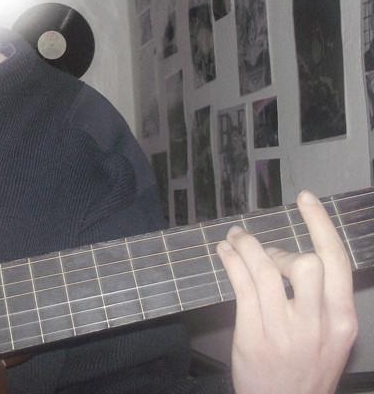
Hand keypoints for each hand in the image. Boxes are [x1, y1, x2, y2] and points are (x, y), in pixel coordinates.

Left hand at [216, 190, 357, 393]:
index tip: (305, 198)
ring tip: (234, 238)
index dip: (321, 224)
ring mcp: (284, 331)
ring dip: (245, 246)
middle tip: (264, 254)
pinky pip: (241, 284)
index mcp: (342, 321)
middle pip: (305, 263)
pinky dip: (231, 260)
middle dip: (280, 250)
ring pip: (264, 270)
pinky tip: (224, 252)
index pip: (337, 261)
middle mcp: (317, 325)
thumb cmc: (306, 369)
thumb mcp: (329, 339)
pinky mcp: (254, 334)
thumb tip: (294, 256)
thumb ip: (320, 300)